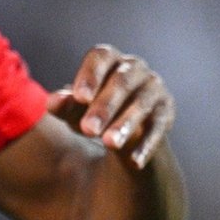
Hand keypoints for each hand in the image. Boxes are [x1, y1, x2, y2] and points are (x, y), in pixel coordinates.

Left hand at [48, 45, 174, 171]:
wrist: (126, 127)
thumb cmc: (93, 110)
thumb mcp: (76, 109)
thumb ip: (65, 105)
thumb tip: (53, 102)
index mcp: (110, 60)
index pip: (101, 57)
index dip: (90, 75)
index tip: (79, 97)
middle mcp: (135, 68)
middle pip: (121, 82)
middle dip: (104, 106)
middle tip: (88, 130)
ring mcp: (154, 88)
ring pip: (142, 104)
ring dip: (125, 124)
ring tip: (109, 144)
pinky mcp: (166, 111)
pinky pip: (158, 127)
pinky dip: (146, 145)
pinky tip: (134, 162)